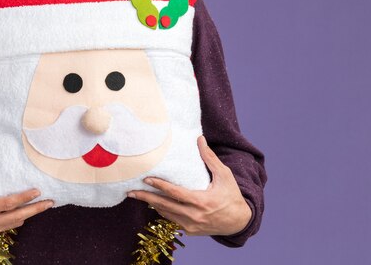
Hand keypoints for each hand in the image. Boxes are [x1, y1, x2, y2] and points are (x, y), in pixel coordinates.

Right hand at [0, 147, 53, 240]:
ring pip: (15, 223)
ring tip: (43, 206)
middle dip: (36, 210)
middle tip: (50, 202)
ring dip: (29, 214)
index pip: (8, 203)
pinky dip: (17, 219)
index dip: (24, 198)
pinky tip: (25, 212)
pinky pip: (8, 227)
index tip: (37, 191)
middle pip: (17, 217)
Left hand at [128, 136, 250, 235]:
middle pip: (165, 206)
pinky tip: (155, 204)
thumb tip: (200, 139)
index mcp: (202, 201)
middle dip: (146, 198)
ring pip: (166, 214)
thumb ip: (210, 158)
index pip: (175, 193)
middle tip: (131, 192)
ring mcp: (192, 226)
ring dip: (152, 205)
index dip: (160, 186)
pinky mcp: (191, 231)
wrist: (239, 222)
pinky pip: (172, 221)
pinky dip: (163, 212)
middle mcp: (195, 216)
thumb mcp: (224, 175)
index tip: (146, 179)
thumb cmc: (232, 196)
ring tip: (138, 196)